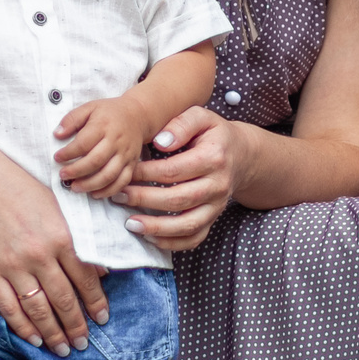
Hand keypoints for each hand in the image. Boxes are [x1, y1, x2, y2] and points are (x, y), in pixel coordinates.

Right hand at [0, 134, 111, 355]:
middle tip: (84, 344)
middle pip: (64, 300)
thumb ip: (80, 240)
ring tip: (63, 349)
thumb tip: (100, 271)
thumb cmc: (22, 189)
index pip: (85, 280)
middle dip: (77, 326)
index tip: (102, 319)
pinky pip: (8, 307)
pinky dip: (22, 326)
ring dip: (53, 332)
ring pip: (38, 309)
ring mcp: (12, 266)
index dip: (95, 303)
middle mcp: (39, 255)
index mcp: (61, 238)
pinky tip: (34, 338)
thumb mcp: (60, 208)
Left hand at [53, 94, 154, 196]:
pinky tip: (95, 194)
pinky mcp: (132, 164)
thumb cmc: (110, 113)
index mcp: (103, 126)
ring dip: (90, 185)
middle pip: (96, 161)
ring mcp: (125, 154)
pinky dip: (108, 191)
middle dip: (76, 171)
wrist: (138, 115)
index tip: (57, 158)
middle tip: (63, 175)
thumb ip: (72, 119)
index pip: (84, 143)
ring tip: (75, 187)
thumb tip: (57, 134)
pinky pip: (122, 181)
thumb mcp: (89, 108)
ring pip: (109, 175)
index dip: (68, 153)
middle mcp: (116, 141)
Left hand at [112, 106, 245, 252]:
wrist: (240, 155)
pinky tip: (149, 237)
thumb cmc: (212, 134)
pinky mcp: (213, 219)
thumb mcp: (201, 116)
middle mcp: (219, 185)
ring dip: (156, 228)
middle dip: (144, 199)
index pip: (174, 170)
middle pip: (179, 198)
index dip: (146, 173)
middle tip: (118, 195)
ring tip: (130, 224)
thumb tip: (160, 142)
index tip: (125, 171)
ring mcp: (217, 206)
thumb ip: (181, 123)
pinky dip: (171, 243)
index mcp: (214, 157)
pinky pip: (194, 238)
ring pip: (187, 224)